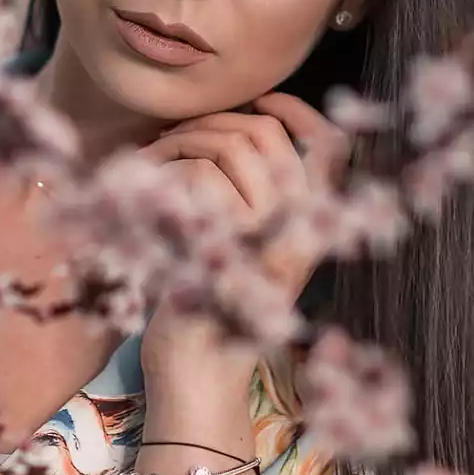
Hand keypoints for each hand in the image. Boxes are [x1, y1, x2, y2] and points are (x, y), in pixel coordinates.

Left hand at [136, 92, 352, 388]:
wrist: (196, 376)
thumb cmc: (210, 307)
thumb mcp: (246, 247)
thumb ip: (257, 197)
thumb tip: (239, 126)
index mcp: (313, 229)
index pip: (330, 148)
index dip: (298, 111)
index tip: (262, 98)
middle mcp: (301, 230)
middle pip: (266, 134)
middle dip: (213, 121)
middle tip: (176, 138)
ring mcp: (266, 237)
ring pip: (229, 146)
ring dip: (181, 141)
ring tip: (153, 163)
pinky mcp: (226, 246)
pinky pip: (196, 177)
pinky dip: (161, 173)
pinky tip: (143, 193)